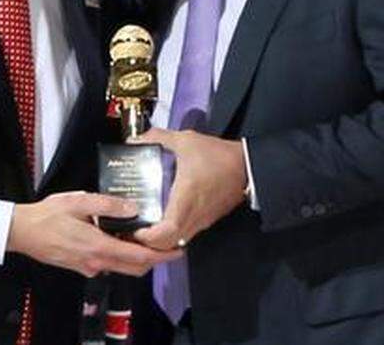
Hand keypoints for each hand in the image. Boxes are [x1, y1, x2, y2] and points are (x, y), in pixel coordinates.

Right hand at [6, 191, 179, 276]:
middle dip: (154, 259)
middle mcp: (96, 262)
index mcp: (98, 247)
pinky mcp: (81, 265)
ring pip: (122, 267)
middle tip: (168, 244)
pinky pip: (108, 263)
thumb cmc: (47, 215)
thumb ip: (108, 204)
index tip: (177, 250)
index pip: (138, 258)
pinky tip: (120, 236)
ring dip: (137, 256)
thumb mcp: (79, 201)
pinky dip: (120, 254)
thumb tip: (132, 208)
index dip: (161, 256)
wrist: (21, 231)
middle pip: (134, 267)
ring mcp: (88, 266)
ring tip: (146, 235)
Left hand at [130, 128, 247, 250]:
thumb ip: (158, 138)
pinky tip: (165, 215)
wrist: (248, 165)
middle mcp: (193, 217)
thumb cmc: (217, 156)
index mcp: (185, 200)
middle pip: (168, 245)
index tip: (135, 227)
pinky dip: (173, 232)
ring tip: (146, 223)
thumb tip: (135, 140)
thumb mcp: (185, 141)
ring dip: (161, 239)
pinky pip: (186, 233)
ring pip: (177, 242)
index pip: (165, 234)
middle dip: (149, 242)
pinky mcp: (208, 220)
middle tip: (135, 227)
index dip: (147, 237)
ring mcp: (202, 221)